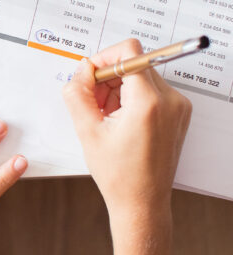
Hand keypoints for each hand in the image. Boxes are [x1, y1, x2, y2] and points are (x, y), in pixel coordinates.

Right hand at [62, 38, 191, 220]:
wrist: (142, 202)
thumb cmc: (119, 175)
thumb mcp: (87, 130)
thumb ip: (77, 92)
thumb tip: (81, 69)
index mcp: (148, 102)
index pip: (129, 52)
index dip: (104, 58)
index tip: (90, 75)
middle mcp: (170, 100)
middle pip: (133, 63)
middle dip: (107, 78)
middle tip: (93, 104)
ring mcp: (177, 106)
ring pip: (139, 76)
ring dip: (117, 89)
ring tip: (106, 117)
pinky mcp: (177, 113)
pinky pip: (149, 90)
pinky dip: (130, 98)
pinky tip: (118, 120)